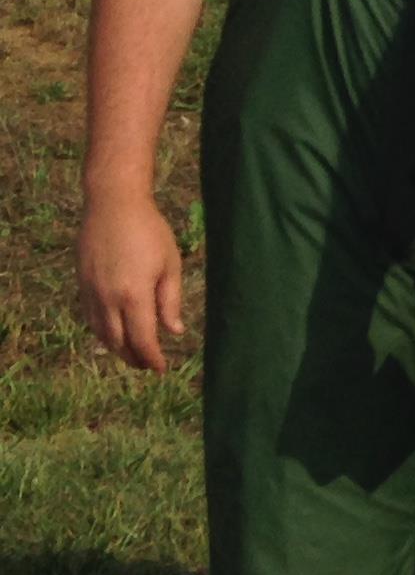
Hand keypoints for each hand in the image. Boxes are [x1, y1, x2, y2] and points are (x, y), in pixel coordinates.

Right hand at [77, 191, 187, 372]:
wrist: (113, 206)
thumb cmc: (150, 232)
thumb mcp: (169, 265)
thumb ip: (169, 301)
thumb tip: (174, 331)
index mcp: (134, 295)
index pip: (142, 340)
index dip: (152, 358)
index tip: (162, 368)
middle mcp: (108, 299)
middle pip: (119, 343)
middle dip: (134, 358)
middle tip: (148, 366)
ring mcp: (91, 293)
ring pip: (101, 334)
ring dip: (117, 348)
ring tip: (133, 354)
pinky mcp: (81, 285)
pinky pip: (90, 318)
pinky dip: (103, 332)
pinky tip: (114, 333)